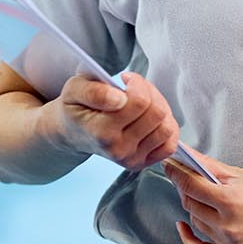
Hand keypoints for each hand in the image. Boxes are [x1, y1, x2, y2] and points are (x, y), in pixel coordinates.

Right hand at [49, 72, 179, 171]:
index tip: (125, 79)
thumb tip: (118, 98)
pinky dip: (166, 128)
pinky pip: (169, 145)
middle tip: (134, 89)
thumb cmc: (75, 108)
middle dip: (149, 93)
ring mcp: (131, 159)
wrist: (73, 132)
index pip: (139, 102)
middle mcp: (118, 149)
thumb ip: (94, 91)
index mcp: (101, 131)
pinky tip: (149, 119)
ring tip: (141, 103)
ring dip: (159, 108)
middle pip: (156, 113)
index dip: (137, 83)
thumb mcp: (74, 89)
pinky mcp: (141, 163)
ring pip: (167, 127)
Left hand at [165, 151, 242, 243]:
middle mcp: (229, 226)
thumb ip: (209, 167)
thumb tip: (182, 154)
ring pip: (197, 223)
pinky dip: (190, 239)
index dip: (176, 173)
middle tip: (188, 179)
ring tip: (206, 199)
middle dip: (186, 190)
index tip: (169, 165)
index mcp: (231, 201)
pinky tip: (183, 226)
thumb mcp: (241, 175)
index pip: (190, 185)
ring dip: (195, 210)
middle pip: (190, 204)